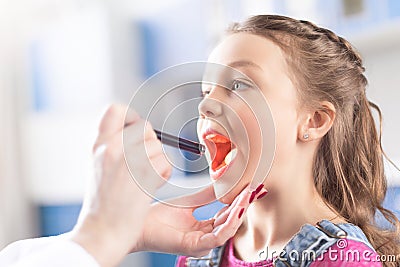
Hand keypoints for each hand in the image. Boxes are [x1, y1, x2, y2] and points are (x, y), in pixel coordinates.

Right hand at [69, 104, 171, 266]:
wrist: (102, 230)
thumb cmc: (102, 202)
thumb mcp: (97, 165)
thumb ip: (113, 145)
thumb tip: (138, 130)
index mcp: (99, 144)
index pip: (116, 109)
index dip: (131, 116)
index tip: (135, 130)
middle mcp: (113, 148)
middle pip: (146, 128)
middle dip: (150, 144)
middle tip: (142, 164)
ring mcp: (130, 161)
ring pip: (159, 147)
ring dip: (158, 162)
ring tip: (143, 179)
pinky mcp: (145, 176)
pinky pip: (166, 164)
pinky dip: (163, 175)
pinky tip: (150, 186)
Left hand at [135, 184, 267, 256]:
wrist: (140, 225)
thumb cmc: (159, 217)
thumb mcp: (189, 202)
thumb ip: (207, 195)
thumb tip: (223, 182)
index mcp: (204, 229)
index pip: (228, 215)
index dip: (239, 202)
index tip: (248, 187)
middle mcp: (206, 238)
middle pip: (231, 222)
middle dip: (243, 205)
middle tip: (252, 189)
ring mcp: (202, 244)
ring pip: (228, 229)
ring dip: (239, 212)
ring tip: (246, 196)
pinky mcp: (195, 246)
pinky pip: (218, 237)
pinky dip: (229, 223)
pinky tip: (234, 208)